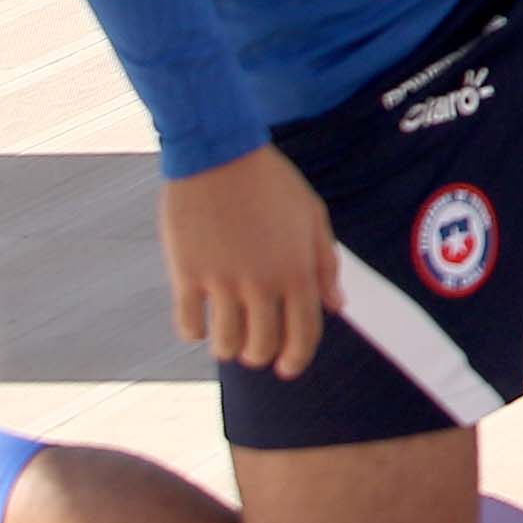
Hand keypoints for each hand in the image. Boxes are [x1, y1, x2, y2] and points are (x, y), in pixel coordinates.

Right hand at [160, 145, 340, 377]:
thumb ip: (326, 264)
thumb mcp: (312, 216)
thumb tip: (336, 306)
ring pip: (225, 345)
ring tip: (227, 337)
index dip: (296, 359)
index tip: (287, 368)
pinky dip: (194, 332)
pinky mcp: (186, 274)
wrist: (219, 154)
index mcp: (297, 269)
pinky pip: (189, 326)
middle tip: (254, 349)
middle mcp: (262, 281)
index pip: (303, 334)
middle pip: (262, 346)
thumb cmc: (271, 183)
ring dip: (227, 348)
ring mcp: (223, 280)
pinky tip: (199, 320)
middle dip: (260, 355)